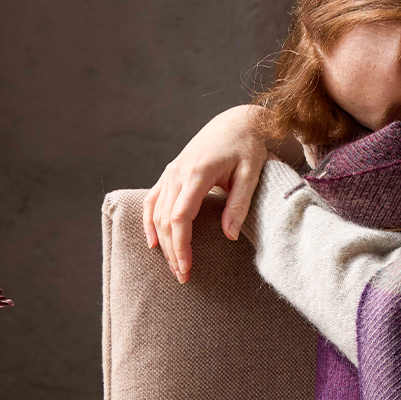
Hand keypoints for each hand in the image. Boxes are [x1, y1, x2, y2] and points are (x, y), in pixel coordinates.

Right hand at [144, 104, 270, 283]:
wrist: (237, 122)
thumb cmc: (248, 147)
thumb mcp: (251, 174)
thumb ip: (238, 205)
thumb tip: (229, 236)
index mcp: (197, 173)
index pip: (180, 217)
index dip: (181, 246)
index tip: (187, 268)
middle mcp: (178, 172)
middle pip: (165, 220)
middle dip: (172, 251)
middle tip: (183, 277)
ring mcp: (171, 172)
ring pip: (156, 213)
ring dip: (162, 242)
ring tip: (173, 266)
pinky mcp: (170, 173)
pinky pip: (153, 200)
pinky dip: (149, 221)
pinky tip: (152, 242)